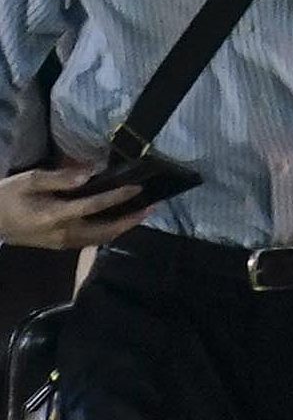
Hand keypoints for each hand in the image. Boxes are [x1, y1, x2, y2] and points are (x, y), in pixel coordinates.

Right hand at [0, 164, 156, 253]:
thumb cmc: (8, 196)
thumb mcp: (29, 180)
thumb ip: (60, 178)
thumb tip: (90, 173)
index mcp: (54, 216)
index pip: (94, 206)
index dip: (118, 197)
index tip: (137, 188)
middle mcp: (62, 234)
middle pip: (104, 230)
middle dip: (130, 220)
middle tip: (152, 206)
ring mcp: (61, 243)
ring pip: (99, 239)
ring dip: (122, 228)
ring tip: (141, 213)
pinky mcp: (59, 246)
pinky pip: (90, 241)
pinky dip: (108, 232)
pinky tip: (118, 222)